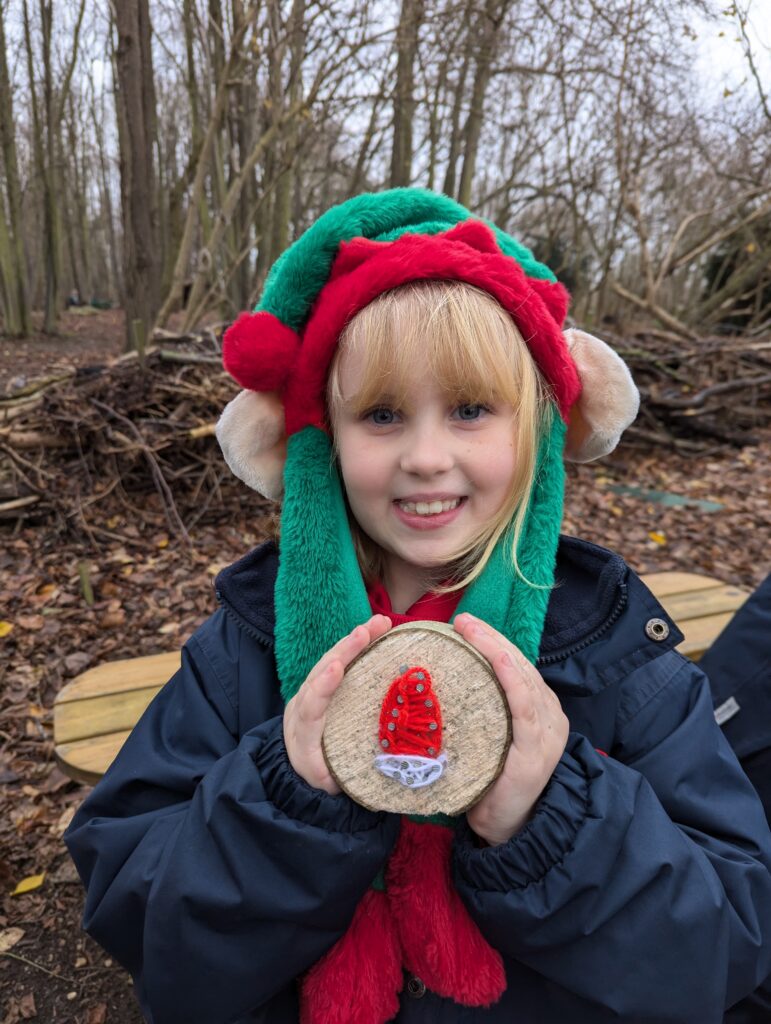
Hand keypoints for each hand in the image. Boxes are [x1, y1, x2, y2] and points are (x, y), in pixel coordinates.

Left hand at [283, 615, 391, 793]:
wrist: (297, 766)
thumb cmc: (317, 775)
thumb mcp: (325, 781)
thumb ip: (337, 777)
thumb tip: (363, 775)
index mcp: (302, 730)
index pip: (310, 704)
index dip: (322, 686)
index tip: (335, 668)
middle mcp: (305, 704)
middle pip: (320, 672)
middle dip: (344, 649)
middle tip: (368, 630)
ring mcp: (312, 691)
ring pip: (330, 661)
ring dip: (353, 641)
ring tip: (379, 623)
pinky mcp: (323, 685)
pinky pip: (337, 662)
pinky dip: (354, 647)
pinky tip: (373, 632)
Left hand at [453, 612, 568, 845]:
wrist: (508, 829)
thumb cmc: (491, 785)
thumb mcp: (487, 740)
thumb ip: (479, 713)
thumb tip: (442, 685)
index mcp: (537, 710)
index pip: (515, 666)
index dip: (491, 642)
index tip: (466, 625)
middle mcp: (548, 714)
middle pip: (519, 665)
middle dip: (490, 638)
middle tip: (462, 621)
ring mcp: (546, 730)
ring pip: (522, 676)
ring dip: (495, 648)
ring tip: (470, 630)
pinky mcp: (537, 748)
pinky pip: (524, 703)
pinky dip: (510, 676)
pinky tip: (495, 657)